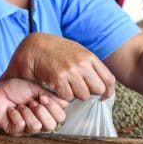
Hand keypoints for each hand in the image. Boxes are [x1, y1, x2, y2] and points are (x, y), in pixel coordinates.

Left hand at [0, 79, 67, 135]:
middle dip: (42, 111)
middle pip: (51, 126)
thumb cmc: (14, 89)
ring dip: (27, 113)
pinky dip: (15, 115)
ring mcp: (26, 128)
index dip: (53, 108)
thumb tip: (66, 103)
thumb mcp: (35, 89)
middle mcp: (38, 122)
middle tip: (32, 102)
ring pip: (36, 127)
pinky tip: (11, 110)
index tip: (43, 97)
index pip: (60, 118)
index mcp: (45, 112)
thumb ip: (50, 96)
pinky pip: (21, 126)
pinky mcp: (14, 131)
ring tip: (20, 105)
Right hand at [1, 33, 115, 100]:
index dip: (108, 92)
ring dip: (75, 95)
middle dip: (90, 93)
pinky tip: (56, 88)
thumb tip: (101, 81)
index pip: (109, 79)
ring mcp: (71, 71)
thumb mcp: (76, 51)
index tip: (103, 97)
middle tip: (79, 90)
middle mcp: (83, 63)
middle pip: (98, 89)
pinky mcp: (59, 78)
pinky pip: (68, 97)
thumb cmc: (54, 50)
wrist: (33, 46)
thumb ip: (89, 64)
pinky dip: (62, 96)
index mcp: (89, 57)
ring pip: (84, 95)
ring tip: (65, 87)